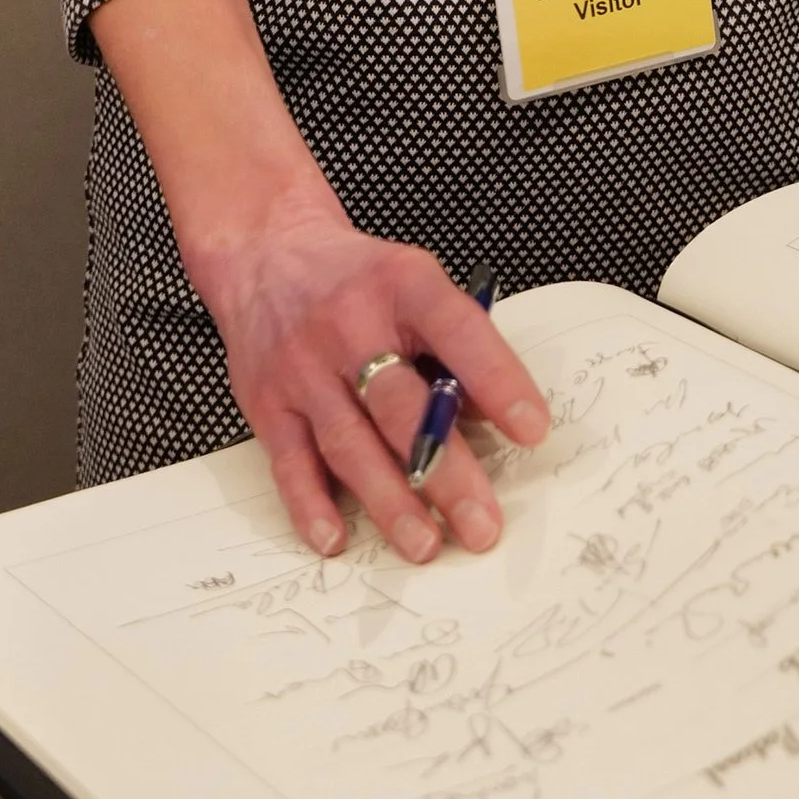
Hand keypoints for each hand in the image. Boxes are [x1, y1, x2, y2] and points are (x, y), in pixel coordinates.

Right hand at [196, 201, 549, 566]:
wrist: (265, 252)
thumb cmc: (357, 278)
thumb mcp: (413, 281)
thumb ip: (451, 345)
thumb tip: (488, 422)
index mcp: (402, 284)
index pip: (457, 331)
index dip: (497, 379)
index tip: (532, 430)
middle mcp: (349, 325)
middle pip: (401, 406)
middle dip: (445, 471)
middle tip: (483, 525)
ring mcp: (303, 368)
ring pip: (350, 443)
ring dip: (389, 501)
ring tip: (426, 546)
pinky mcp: (267, 404)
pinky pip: (291, 462)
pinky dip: (312, 505)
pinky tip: (337, 539)